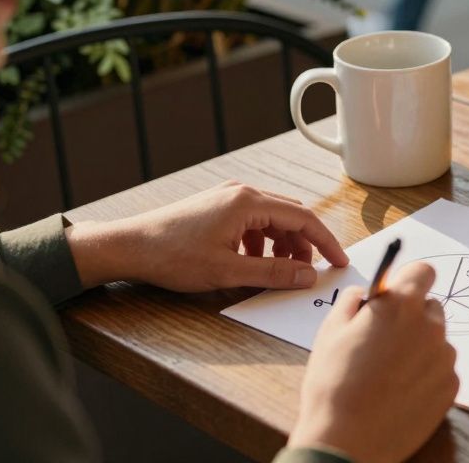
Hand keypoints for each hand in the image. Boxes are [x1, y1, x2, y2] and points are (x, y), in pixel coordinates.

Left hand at [66, 181, 348, 291]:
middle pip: (290, 216)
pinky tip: (253, 262)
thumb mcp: (228, 271)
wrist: (128, 246)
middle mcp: (242, 193)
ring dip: (283, 245)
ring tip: (281, 271)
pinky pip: (253, 221)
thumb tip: (309, 275)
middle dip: (306, 245)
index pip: (303, 219)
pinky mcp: (217, 207)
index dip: (325, 242)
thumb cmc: (172, 256)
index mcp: (249, 203)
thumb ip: (274, 272)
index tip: (339, 262)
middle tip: (313, 271)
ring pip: (272, 219)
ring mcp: (228, 198)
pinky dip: (263, 242)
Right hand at [289, 262, 457, 461]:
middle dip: (411, 316)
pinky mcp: (450, 386)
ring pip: (436, 340)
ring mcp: (444, 358)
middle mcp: (430, 326)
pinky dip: (426, 375)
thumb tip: (365, 294)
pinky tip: (400, 391)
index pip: (423, 271)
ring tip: (388, 372)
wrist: (347, 439)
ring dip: (419, 347)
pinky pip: (440, 369)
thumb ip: (353, 302)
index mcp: (400, 305)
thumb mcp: (331, 331)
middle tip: (385, 339)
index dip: (408, 280)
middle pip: (430, 307)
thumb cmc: (334, 384)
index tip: (398, 293)